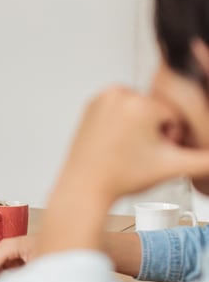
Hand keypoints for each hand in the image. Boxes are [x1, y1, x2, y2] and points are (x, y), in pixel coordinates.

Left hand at [57, 86, 208, 198]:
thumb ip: (205, 160)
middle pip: (156, 110)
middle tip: (138, 153)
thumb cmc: (120, 177)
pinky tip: (116, 143)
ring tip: (127, 148)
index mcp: (139, 103)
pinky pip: (120, 110)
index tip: (154, 153)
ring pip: (139, 109)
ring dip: (140, 126)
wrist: (84, 187)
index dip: (170, 137)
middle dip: (155, 131)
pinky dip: (123, 123)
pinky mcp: (91, 105)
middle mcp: (117, 95)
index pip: (175, 115)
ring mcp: (101, 99)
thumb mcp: (171, 166)